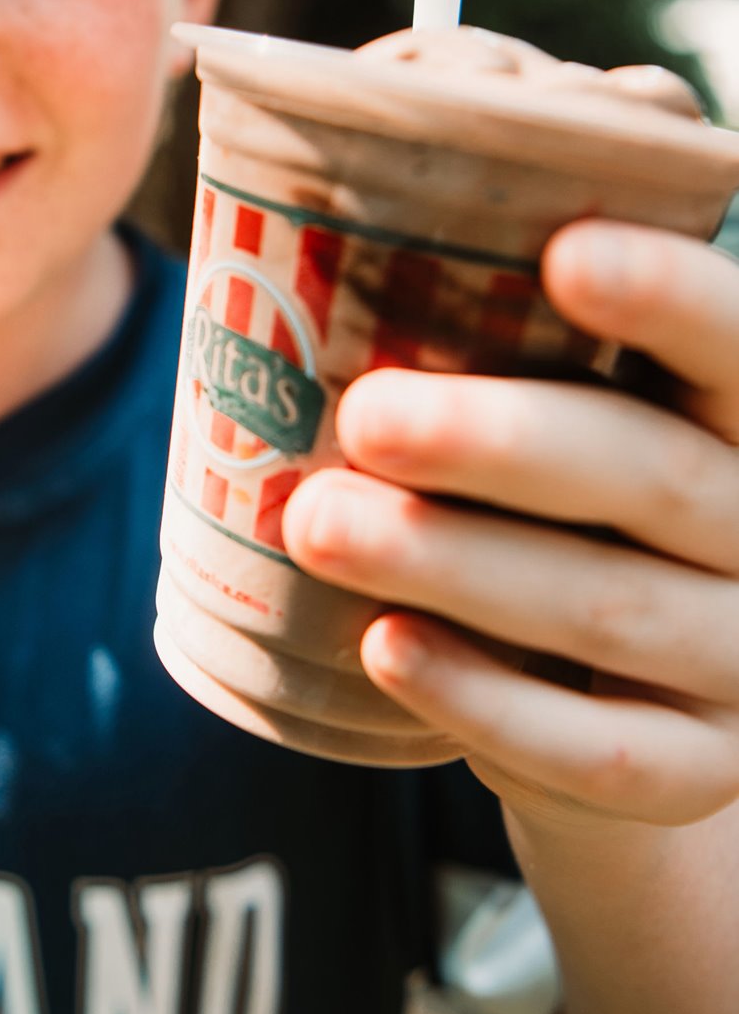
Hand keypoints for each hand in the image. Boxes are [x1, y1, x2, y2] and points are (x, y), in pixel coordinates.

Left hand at [282, 220, 738, 828]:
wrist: (623, 706)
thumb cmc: (572, 513)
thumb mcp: (579, 421)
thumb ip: (519, 351)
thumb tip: (325, 242)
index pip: (737, 346)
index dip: (670, 297)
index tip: (564, 253)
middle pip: (654, 475)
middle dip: (499, 441)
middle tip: (364, 414)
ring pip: (607, 609)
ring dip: (453, 562)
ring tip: (318, 522)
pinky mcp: (697, 772)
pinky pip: (595, 747)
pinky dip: (482, 699)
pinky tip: (383, 646)